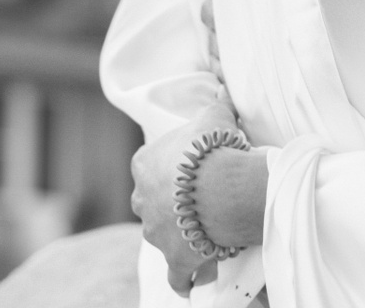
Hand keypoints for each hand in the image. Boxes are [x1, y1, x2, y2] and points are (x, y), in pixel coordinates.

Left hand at [130, 100, 238, 296]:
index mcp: (144, 165)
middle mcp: (142, 200)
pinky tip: (195, 280)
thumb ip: (215, 104)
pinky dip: (185, 279)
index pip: (148, 167)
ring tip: (208, 234)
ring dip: (181, 237)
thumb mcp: (214, 116)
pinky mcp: (174, 259)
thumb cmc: (214, 148)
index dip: (170, 169)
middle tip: (199, 202)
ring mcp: (156, 233)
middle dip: (170, 205)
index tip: (190, 170)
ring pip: (163, 237)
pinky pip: (177, 276)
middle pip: (151, 203)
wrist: (222, 186)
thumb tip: (222, 85)